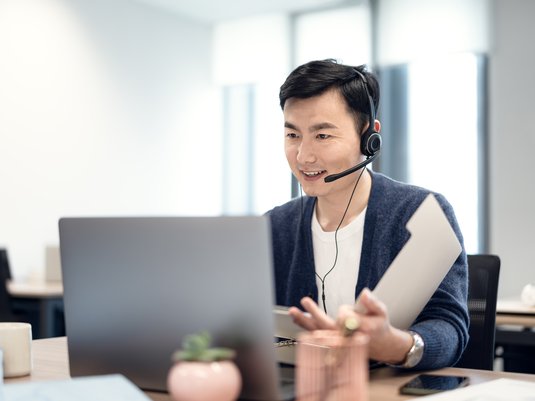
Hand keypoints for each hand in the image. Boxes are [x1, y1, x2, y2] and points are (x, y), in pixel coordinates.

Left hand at [288, 289, 412, 363]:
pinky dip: (306, 328)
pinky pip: (316, 337)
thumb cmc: (378, 325)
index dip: (344, 313)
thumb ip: (372, 303)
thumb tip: (364, 293)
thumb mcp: (381, 312)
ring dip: (304, 322)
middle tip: (305, 300)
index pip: (345, 320)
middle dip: (315, 314)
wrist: (380, 344)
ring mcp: (338, 343)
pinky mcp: (332, 343)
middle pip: (327, 327)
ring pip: (318, 332)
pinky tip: (298, 320)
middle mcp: (347, 338)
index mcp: (360, 330)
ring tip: (293, 311)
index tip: (345, 311)